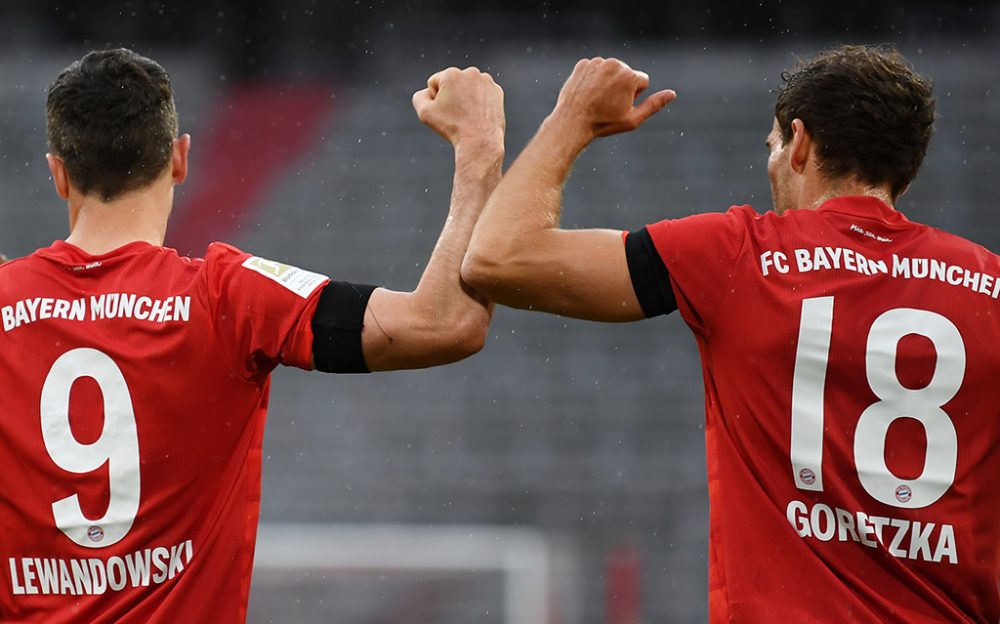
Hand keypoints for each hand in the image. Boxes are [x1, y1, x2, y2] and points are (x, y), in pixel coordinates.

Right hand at [413, 67, 504, 149]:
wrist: (480, 141)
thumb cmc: (451, 127)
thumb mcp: (424, 113)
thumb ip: (419, 96)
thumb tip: (428, 91)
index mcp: (451, 73)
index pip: (434, 83)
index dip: (435, 99)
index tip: (444, 112)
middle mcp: (470, 72)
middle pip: (452, 83)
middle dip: (451, 95)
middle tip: (456, 114)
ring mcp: (486, 81)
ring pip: (468, 87)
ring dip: (465, 97)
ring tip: (468, 114)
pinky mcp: (497, 91)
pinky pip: (482, 93)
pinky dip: (479, 102)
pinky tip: (478, 114)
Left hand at [552, 57, 675, 139]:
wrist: (572, 122)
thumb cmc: (604, 123)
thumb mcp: (633, 119)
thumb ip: (654, 105)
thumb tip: (672, 94)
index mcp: (630, 76)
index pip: (642, 81)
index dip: (634, 96)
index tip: (621, 106)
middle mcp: (614, 64)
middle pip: (626, 74)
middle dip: (621, 87)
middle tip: (607, 104)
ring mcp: (597, 62)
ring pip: (610, 71)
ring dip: (607, 82)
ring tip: (596, 99)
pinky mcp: (583, 64)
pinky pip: (595, 69)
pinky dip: (592, 79)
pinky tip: (587, 93)